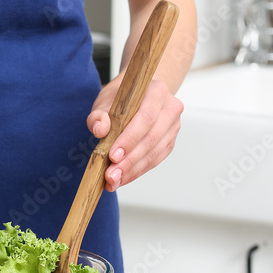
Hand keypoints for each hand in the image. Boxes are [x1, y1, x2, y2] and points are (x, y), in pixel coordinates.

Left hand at [86, 77, 183, 191]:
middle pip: (151, 138)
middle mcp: (170, 108)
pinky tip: (123, 178)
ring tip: (113, 180)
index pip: (146, 117)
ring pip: (155, 152)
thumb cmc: (119, 99)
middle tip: (111, 175)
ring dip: (133, 170)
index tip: (113, 155)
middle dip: (129, 160)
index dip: (130, 139)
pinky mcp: (170, 141)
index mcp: (156, 92)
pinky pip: (155, 159)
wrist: (134, 97)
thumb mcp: (104, 101)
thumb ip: (99, 115)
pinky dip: (138, 170)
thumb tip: (99, 129)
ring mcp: (173, 126)